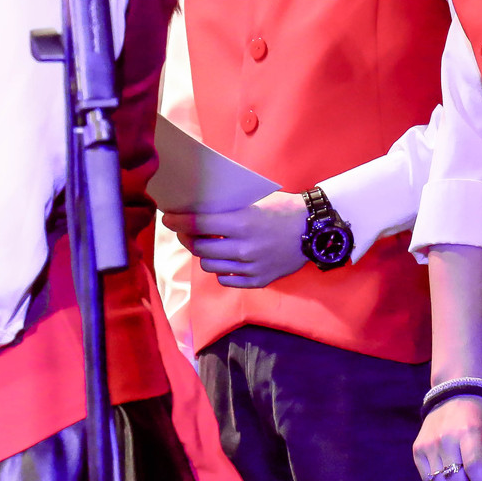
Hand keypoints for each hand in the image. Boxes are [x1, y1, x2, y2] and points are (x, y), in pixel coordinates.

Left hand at [160, 191, 308, 287]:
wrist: (313, 230)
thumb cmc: (283, 209)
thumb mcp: (255, 201)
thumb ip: (229, 209)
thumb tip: (198, 211)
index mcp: (243, 222)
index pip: (199, 223)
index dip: (179, 221)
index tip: (167, 218)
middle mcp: (244, 247)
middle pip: (200, 247)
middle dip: (188, 238)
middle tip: (185, 231)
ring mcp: (250, 267)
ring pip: (210, 265)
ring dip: (204, 254)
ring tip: (207, 245)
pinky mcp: (257, 280)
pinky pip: (226, 279)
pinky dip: (221, 269)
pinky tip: (225, 259)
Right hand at [414, 393, 481, 479]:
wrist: (452, 391)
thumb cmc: (478, 412)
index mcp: (468, 431)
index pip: (474, 468)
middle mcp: (446, 438)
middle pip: (455, 478)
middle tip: (474, 480)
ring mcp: (429, 444)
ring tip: (462, 478)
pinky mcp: (418, 448)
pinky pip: (427, 477)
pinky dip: (438, 480)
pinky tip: (448, 476)